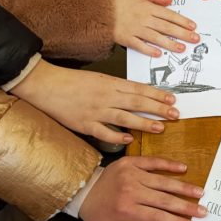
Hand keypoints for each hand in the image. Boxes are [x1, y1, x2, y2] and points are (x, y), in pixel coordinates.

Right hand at [10, 59, 179, 143]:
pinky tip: (129, 140)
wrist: (45, 84)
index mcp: (109, 83)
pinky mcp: (84, 124)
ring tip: (160, 128)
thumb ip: (117, 87)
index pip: (139, 88)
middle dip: (158, 108)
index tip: (172, 99)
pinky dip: (117, 137)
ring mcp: (95, 111)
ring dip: (144, 123)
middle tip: (175, 114)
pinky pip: (103, 132)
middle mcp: (105, 96)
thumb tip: (138, 94)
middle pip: (137, 102)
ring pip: (124, 117)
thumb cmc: (72, 82)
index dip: (157, 94)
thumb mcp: (98, 79)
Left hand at [79, 157, 206, 220]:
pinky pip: (153, 162)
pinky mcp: (131, 161)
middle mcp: (131, 190)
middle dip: (186, 207)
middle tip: (203, 211)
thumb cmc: (95, 213)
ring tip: (200, 193)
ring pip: (163, 181)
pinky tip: (183, 168)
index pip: (157, 217)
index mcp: (125, 209)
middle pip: (165, 200)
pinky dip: (169, 165)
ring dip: (184, 187)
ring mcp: (132, 173)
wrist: (82, 186)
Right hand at [115, 0, 199, 56]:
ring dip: (170, 44)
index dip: (183, 21)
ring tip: (182, 49)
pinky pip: (139, 45)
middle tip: (195, 39)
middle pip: (167, 27)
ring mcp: (135, 30)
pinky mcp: (126, 39)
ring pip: (156, 37)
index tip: (193, 26)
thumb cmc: (118, 0)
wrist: (98, 8)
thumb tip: (170, 1)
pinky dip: (148, 50)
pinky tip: (158, 54)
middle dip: (183, 34)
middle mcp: (144, 19)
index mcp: (148, 7)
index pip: (169, 15)